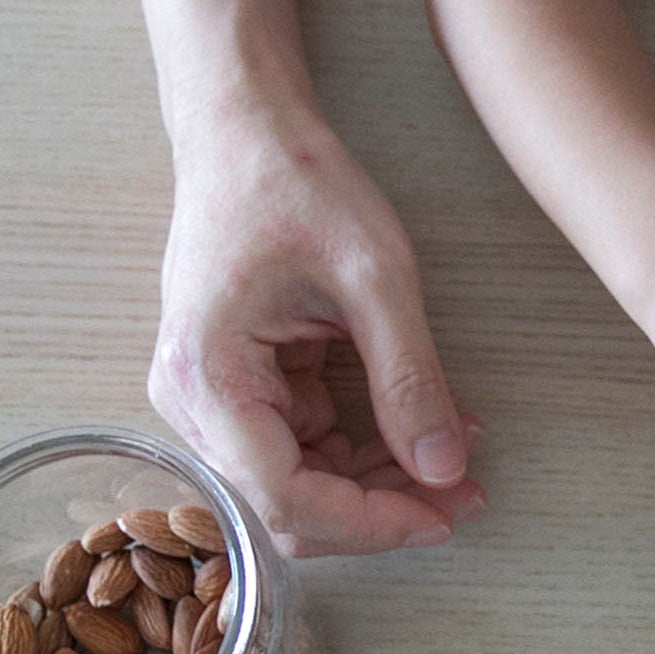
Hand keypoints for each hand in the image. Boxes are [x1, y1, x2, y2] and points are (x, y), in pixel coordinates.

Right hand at [150, 101, 484, 556]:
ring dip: (377, 483)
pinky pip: (300, 447)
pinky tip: (420, 428)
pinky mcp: (238, 389)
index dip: (370, 522)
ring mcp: (210, 399)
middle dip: (379, 510)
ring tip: (456, 458)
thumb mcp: (375, 277)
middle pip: (286, 505)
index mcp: (207, 377)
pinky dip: (362, 448)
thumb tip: (444, 468)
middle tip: (464, 494)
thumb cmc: (295, 183)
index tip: (443, 514)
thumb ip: (411, 379)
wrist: (246, 131)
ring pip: (297, 483)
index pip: (285, 496)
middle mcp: (191, 403)